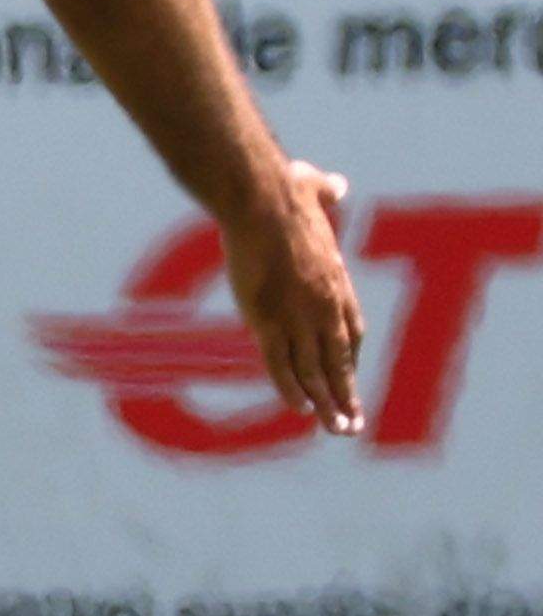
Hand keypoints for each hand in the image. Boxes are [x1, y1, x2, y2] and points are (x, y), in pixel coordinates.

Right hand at [232, 158, 368, 435]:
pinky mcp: (270, 320)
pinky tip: (301, 411)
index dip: (348, 358)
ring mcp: (299, 314)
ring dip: (327, 403)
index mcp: (336, 281)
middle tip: (352, 423)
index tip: (346, 377)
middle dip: (346, 393)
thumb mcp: (312, 191)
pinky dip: (292, 389)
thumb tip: (336, 186)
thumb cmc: (283, 192)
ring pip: (315, 369)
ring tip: (335, 429)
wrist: (263, 201)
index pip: (350, 331)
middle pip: (339, 359)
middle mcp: (324, 304)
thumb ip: (326, 192)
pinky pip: (281, 364)